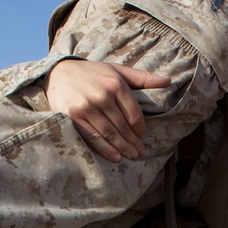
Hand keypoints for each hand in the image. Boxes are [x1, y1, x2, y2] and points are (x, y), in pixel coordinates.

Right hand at [44, 59, 169, 161]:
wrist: (58, 72)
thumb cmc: (92, 73)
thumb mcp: (117, 70)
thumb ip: (142, 77)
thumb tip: (168, 81)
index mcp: (116, 84)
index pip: (134, 114)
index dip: (140, 129)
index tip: (142, 136)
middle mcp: (102, 95)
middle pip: (123, 126)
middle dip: (133, 142)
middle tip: (140, 153)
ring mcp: (87, 106)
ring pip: (110, 133)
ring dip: (123, 148)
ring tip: (131, 156)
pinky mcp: (73, 116)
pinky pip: (92, 137)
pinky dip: (105, 149)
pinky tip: (115, 157)